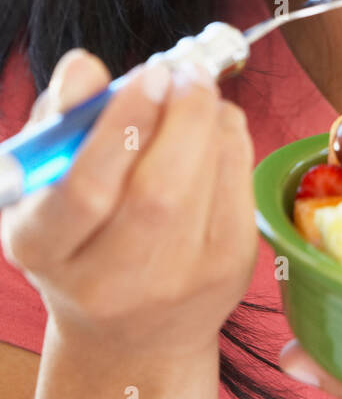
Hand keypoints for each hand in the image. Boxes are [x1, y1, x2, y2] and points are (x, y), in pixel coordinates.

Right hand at [1, 48, 258, 360]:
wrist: (131, 332)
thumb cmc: (81, 233)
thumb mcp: (46, 179)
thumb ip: (62, 118)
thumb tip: (84, 66)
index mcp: (44, 249)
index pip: (85, 190)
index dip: (123, 124)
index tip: (149, 73)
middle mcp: (108, 282)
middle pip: (158, 192)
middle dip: (181, 115)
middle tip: (183, 72)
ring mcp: (176, 283)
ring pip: (207, 181)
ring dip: (209, 118)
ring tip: (194, 92)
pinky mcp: (229, 272)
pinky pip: (239, 185)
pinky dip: (232, 139)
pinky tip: (213, 127)